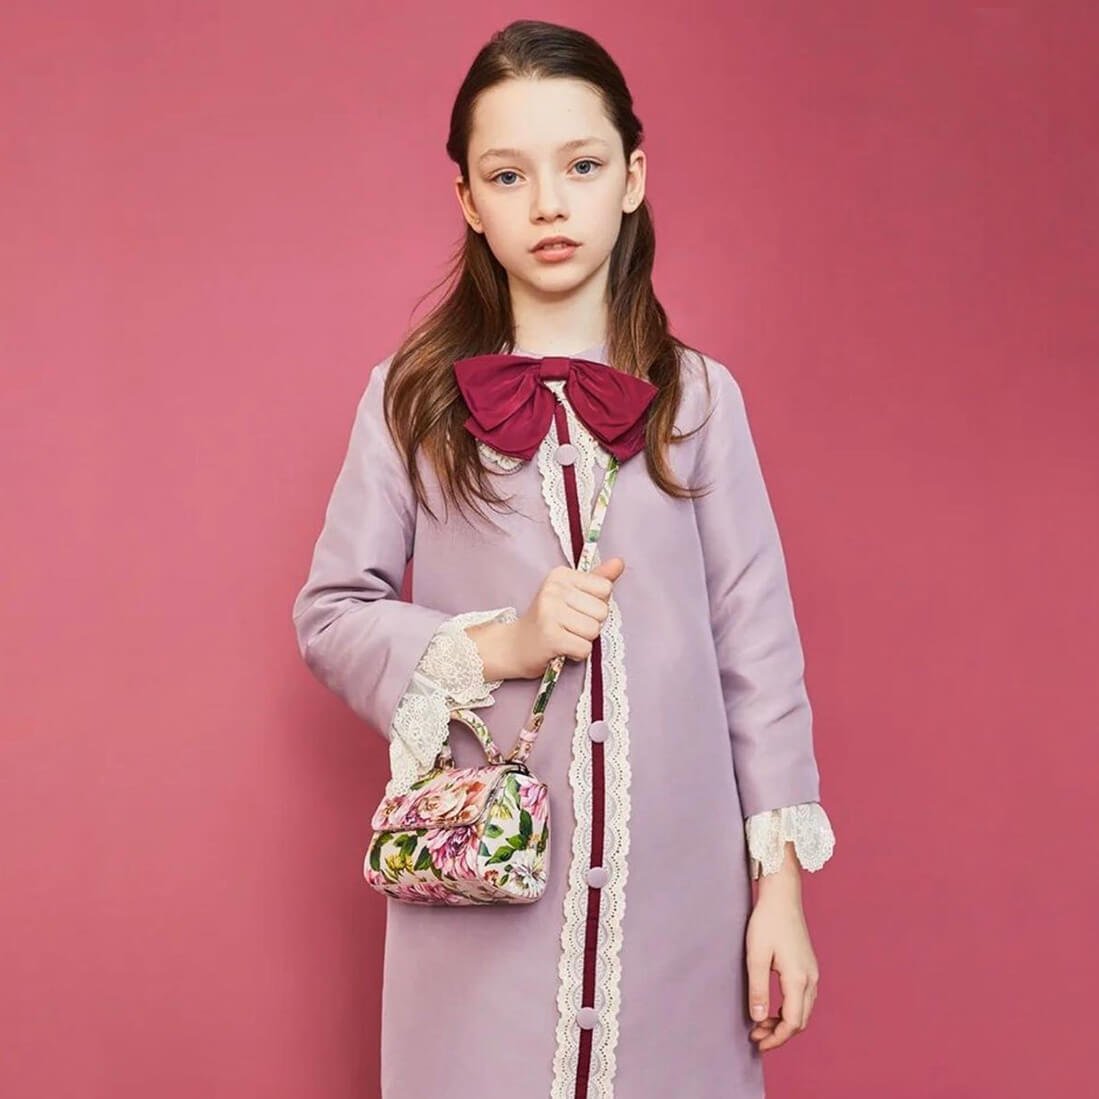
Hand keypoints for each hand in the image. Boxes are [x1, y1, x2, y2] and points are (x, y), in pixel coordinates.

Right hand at [508, 557, 624, 678]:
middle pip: (602, 611)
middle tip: (569, 625)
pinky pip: (585, 648)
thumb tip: (619, 562)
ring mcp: (550, 612)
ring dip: (583, 639)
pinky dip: (577, 653)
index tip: (576, 609)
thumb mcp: (571, 593)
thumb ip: (597, 579)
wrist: (514, 645)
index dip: (596, 604)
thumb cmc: (547, 620)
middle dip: (591, 624)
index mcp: (561, 574)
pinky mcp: (550, 636)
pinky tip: (561, 648)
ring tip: (565, 636)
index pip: (605, 588)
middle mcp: (554, 589)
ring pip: (594, 630)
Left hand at [744, 851, 819, 1051]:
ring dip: (784, 1022)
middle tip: (756, 1035)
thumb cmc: (768, 921)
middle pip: (800, 1020)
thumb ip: (758, 989)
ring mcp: (812, 972)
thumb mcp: (756, 955)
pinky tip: (772, 1006)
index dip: (776, 1038)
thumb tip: (758, 1020)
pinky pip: (803, 998)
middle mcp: (811, 978)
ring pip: (803, 1010)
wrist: (782, 895)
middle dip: (779, 1033)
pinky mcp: (808, 965)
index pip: (792, 1022)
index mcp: (799, 978)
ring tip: (761, 1022)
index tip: (757, 1043)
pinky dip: (789, 1008)